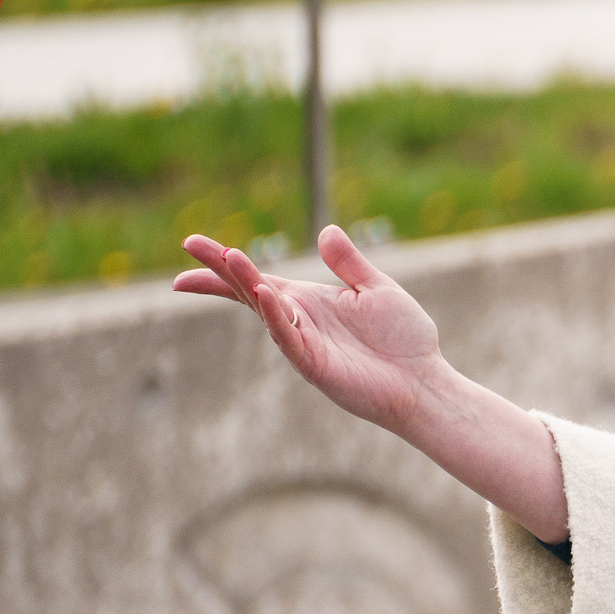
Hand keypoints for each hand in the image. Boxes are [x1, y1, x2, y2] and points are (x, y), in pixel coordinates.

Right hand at [176, 224, 570, 540]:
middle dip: (221, 268)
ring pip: (266, 310)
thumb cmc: (404, 341)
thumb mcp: (377, 289)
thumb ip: (349, 263)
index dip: (224, 264)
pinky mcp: (315, 365)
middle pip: (250, 289)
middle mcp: (299, 320)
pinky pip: (289, 337)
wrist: (424, 382)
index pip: (257, 279)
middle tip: (190, 245)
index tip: (191, 245)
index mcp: (309, 301)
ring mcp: (304, 343)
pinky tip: (265, 294)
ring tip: (230, 258)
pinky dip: (276, 316)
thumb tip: (326, 230)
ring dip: (247, 284)